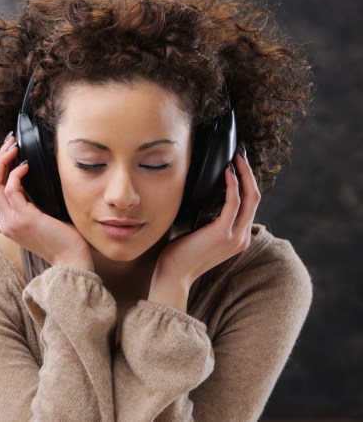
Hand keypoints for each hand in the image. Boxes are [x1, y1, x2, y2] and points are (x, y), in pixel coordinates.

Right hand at [0, 132, 93, 270]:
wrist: (72, 262)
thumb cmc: (66, 240)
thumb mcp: (46, 217)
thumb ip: (36, 202)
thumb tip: (38, 177)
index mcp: (9, 222)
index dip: (1, 167)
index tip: (11, 150)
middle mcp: (5, 222)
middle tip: (10, 141)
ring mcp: (12, 221)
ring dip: (4, 160)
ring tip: (15, 146)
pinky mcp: (23, 218)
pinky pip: (12, 188)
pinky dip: (17, 173)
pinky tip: (26, 166)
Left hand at [148, 149, 260, 310]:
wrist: (173, 275)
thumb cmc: (179, 254)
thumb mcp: (198, 232)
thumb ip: (206, 217)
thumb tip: (201, 193)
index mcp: (238, 237)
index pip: (250, 204)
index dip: (247, 182)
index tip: (238, 163)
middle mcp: (242, 237)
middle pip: (255, 197)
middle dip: (249, 173)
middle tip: (241, 153)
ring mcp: (235, 236)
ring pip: (250, 197)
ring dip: (244, 174)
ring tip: (236, 157)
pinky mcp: (223, 233)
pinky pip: (234, 202)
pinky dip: (232, 185)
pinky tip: (226, 171)